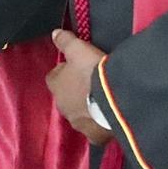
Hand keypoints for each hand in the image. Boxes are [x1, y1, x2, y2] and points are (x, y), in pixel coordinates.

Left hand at [46, 29, 113, 145]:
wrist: (113, 99)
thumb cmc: (92, 72)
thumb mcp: (79, 49)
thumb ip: (65, 41)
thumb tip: (54, 33)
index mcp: (56, 86)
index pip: (54, 77)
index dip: (65, 72)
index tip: (77, 67)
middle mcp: (62, 106)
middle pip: (66, 97)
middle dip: (75, 91)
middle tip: (92, 82)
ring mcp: (77, 123)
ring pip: (78, 113)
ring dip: (86, 107)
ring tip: (102, 99)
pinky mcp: (92, 135)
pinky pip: (93, 130)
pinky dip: (97, 125)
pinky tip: (108, 118)